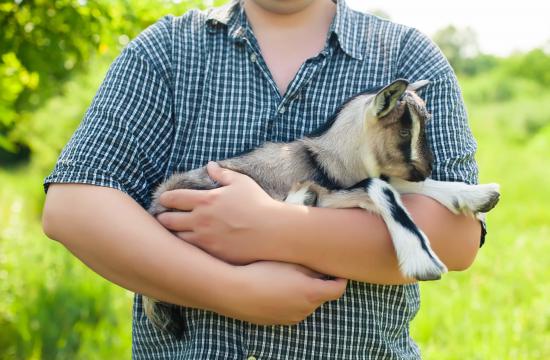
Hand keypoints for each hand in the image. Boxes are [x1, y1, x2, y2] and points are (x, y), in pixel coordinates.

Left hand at [157, 162, 280, 263]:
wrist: (273, 231)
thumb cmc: (258, 204)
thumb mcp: (241, 182)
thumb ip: (222, 174)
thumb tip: (210, 166)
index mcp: (205, 200)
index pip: (174, 198)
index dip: (165, 199)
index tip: (163, 200)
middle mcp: (200, 220)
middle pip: (168, 220)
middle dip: (163, 218)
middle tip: (163, 218)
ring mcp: (205, 240)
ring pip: (176, 239)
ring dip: (173, 235)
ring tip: (173, 234)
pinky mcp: (212, 255)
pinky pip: (191, 253)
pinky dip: (186, 249)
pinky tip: (188, 248)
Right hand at [221, 261, 347, 324]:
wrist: (234, 292)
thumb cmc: (262, 272)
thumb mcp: (290, 263)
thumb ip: (311, 267)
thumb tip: (322, 269)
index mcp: (312, 293)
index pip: (338, 290)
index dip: (341, 280)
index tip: (339, 271)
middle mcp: (305, 310)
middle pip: (321, 296)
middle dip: (319, 284)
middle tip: (308, 269)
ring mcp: (291, 318)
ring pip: (305, 304)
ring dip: (303, 294)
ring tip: (287, 278)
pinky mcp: (278, 322)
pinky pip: (291, 311)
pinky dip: (290, 301)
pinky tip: (275, 289)